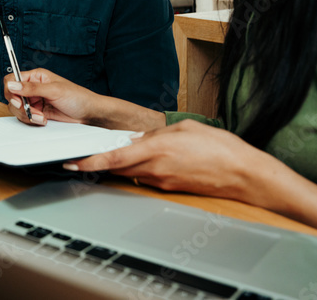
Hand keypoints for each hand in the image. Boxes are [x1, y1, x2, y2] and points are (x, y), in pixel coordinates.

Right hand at [3, 68, 102, 125]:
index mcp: (36, 76)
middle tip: (32, 111)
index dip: (11, 90)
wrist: (88, 114)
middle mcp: (33, 88)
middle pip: (12, 96)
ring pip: (16, 109)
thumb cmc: (77, 97)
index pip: (12, 79)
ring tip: (42, 117)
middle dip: (20, 106)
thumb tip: (12, 85)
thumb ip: (32, 88)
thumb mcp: (54, 90)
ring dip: (27, 115)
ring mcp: (34, 101)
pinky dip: (31, 120)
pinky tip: (43, 120)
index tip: (18, 100)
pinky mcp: (37, 113)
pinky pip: (25, 117)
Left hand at [63, 119, 268, 201]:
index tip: (73, 162)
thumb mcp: (185, 128)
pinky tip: (153, 158)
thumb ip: (157, 132)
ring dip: (126, 163)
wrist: (244, 174)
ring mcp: (163, 182)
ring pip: (134, 172)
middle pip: (118, 167)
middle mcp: (155, 169)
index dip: (90, 162)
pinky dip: (144, 168)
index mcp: (156, 150)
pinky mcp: (172, 188)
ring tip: (130, 150)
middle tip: (88, 155)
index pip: (113, 158)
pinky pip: (149, 177)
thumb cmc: (220, 148)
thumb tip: (138, 138)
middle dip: (102, 162)